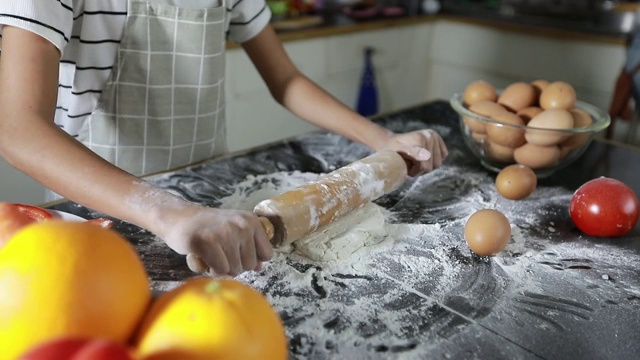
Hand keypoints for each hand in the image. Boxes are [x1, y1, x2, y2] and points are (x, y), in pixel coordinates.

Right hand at [155, 204, 272, 276]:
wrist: (177, 217)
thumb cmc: (207, 228)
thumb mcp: (233, 231)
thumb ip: (249, 247)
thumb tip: (260, 267)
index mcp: (251, 221)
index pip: (267, 254)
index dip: (251, 259)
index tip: (236, 252)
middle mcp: (241, 225)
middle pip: (250, 265)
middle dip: (234, 265)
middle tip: (219, 253)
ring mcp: (225, 233)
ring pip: (235, 270)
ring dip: (220, 268)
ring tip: (210, 254)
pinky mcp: (207, 242)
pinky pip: (219, 270)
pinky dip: (210, 269)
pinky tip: (203, 258)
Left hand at [378, 129, 448, 175]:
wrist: (390, 143)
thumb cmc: (392, 151)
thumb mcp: (398, 154)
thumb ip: (412, 153)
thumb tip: (426, 156)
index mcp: (421, 138)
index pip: (425, 165)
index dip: (414, 170)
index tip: (405, 168)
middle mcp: (430, 136)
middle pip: (432, 166)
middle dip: (420, 169)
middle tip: (409, 165)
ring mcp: (435, 137)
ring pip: (437, 164)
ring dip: (426, 166)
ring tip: (414, 162)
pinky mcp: (438, 140)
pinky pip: (443, 156)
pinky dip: (433, 160)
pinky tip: (423, 158)